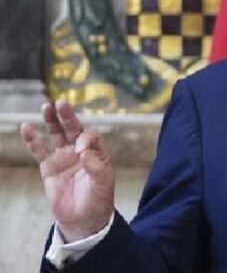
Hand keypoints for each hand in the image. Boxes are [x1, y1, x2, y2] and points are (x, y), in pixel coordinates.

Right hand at [20, 101, 114, 242]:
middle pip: (74, 129)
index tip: (80, 150)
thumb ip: (96, 167)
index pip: (91, 136)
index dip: (85, 138)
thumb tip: (83, 152)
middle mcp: (81, 151)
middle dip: (68, 117)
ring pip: (57, 135)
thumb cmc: (98, 200)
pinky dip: (33, 140)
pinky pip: (39, 151)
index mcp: (98, 152)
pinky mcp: (49, 167)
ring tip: (46, 106)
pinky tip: (26, 127)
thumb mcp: (102, 184)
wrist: (83, 219)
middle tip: (61, 103)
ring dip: (51, 121)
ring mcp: (64, 157)